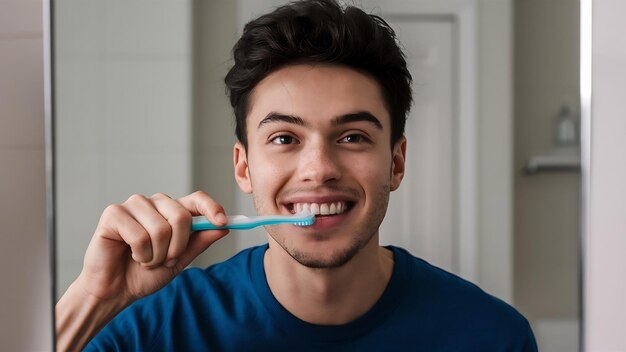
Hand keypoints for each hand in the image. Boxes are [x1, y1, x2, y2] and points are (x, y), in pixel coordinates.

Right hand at [75, 191, 228, 305]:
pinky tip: (131, 255)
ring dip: (156, 255)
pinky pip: (139, 236)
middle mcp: (155, 203)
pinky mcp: (114, 213)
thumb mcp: (180, 260)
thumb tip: (223, 228)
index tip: (224, 223)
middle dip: (177, 247)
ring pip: (161, 229)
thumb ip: (199, 242)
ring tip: (145, 259)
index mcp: (172, 211)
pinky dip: (140, 254)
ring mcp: (134, 205)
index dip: (212, 208)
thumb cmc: (145, 274)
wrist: (115, 290)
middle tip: (166, 260)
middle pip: (181, 216)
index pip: (197, 199)